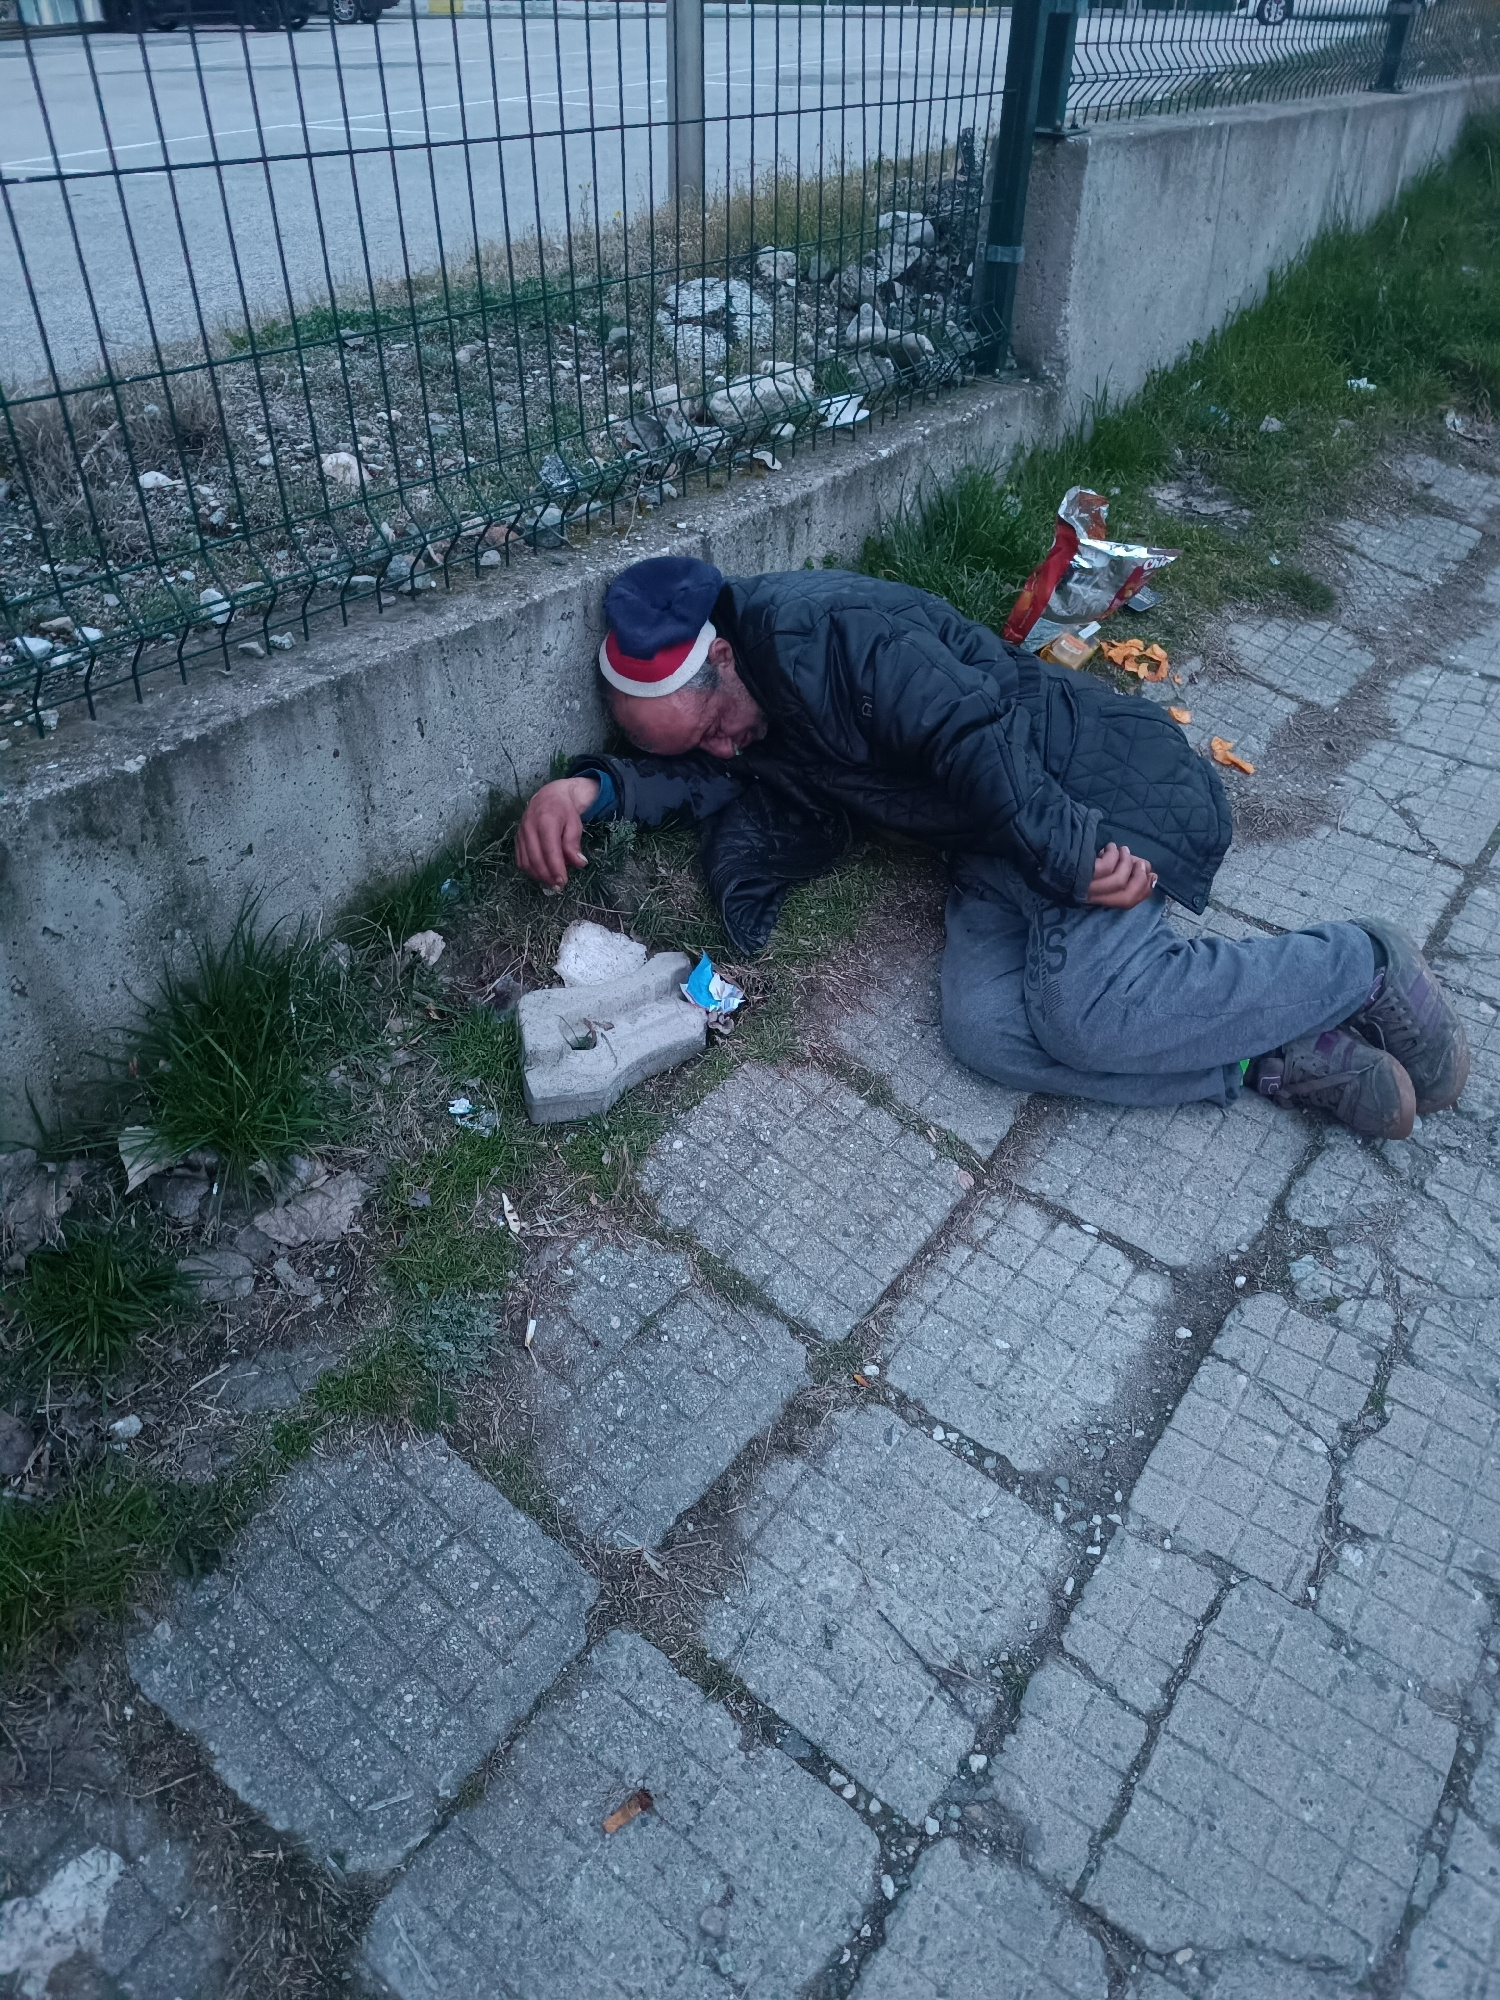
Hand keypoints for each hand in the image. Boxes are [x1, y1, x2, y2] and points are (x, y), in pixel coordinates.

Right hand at [514, 775, 600, 889]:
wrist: (548, 797)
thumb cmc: (564, 812)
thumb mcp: (575, 825)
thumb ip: (574, 845)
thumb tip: (579, 864)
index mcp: (546, 821)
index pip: (549, 850)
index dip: (556, 869)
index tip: (563, 881)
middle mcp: (529, 827)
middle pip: (535, 859)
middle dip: (547, 876)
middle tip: (559, 886)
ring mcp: (521, 834)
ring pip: (526, 862)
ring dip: (538, 875)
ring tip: (551, 881)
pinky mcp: (517, 839)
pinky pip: (520, 860)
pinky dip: (530, 870)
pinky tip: (541, 874)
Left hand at [1087, 842, 1157, 908]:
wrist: (1051, 852)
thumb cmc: (1086, 860)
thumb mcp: (1106, 870)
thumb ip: (1128, 874)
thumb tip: (1151, 874)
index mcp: (1099, 899)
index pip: (1128, 902)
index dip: (1144, 890)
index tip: (1151, 874)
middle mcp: (1093, 898)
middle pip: (1126, 898)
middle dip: (1140, 879)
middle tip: (1139, 862)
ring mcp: (1086, 888)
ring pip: (1118, 881)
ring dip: (1127, 862)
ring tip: (1123, 849)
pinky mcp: (1081, 874)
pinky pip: (1105, 867)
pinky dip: (1113, 854)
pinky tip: (1110, 847)